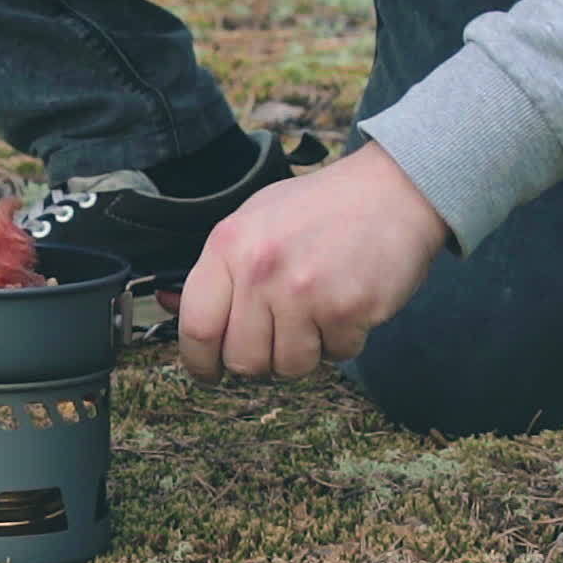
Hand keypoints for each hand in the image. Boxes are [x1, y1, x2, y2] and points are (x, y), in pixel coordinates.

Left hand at [175, 141, 450, 380]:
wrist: (394, 191)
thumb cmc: (321, 209)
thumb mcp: (256, 220)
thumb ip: (218, 268)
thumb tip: (169, 306)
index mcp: (230, 245)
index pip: (195, 326)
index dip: (199, 363)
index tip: (209, 372)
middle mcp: (261, 269)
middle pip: (243, 359)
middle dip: (260, 361)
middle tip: (278, 338)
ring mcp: (304, 291)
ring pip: (289, 366)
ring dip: (304, 352)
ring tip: (317, 313)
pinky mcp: (347, 309)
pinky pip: (336, 356)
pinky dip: (342, 341)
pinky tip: (346, 304)